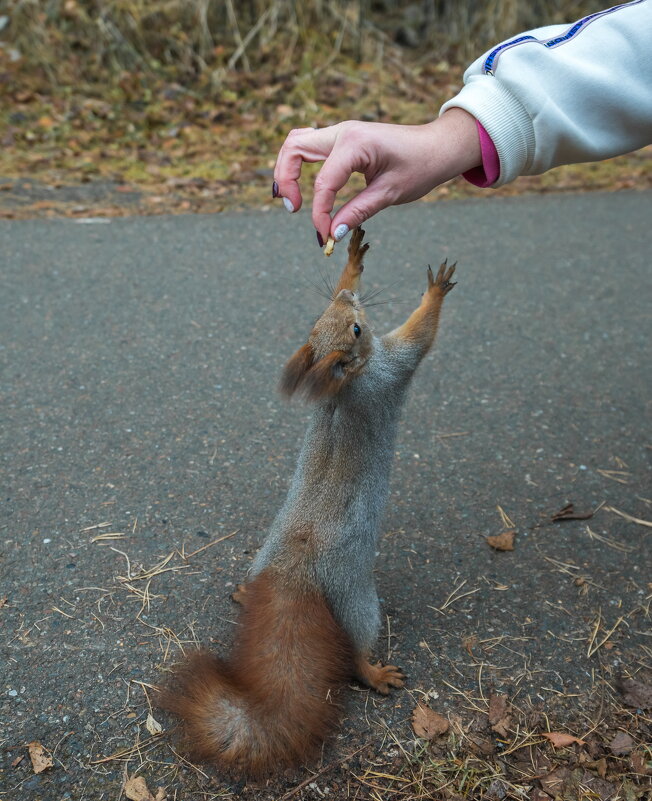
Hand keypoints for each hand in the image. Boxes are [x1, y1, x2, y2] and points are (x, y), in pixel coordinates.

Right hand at [273, 108, 480, 243]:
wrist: (436, 147)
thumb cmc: (419, 167)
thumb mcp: (389, 194)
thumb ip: (357, 212)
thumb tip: (332, 234)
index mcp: (356, 143)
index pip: (324, 182)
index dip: (319, 213)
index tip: (325, 236)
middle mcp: (343, 131)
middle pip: (294, 149)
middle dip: (287, 181)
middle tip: (294, 210)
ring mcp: (340, 132)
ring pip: (296, 143)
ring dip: (288, 170)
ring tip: (293, 200)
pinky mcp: (342, 139)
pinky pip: (309, 146)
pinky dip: (299, 164)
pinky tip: (303, 185)